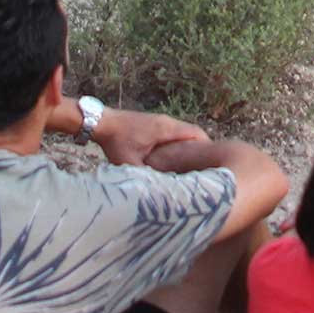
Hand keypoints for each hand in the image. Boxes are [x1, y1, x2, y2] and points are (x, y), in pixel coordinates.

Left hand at [92, 107, 209, 166]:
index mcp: (167, 129)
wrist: (100, 122)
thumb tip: (160, 191)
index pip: (198, 135)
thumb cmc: (115, 141)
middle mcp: (167, 122)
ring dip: (187, 149)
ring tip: (190, 167)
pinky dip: (177, 146)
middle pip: (194, 135)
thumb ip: (146, 176)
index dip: (208, 150)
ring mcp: (160, 121)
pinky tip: (172, 161)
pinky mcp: (152, 124)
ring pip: (183, 135)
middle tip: (204, 170)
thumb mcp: (131, 163)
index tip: (213, 166)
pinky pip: (173, 134)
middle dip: (200, 152)